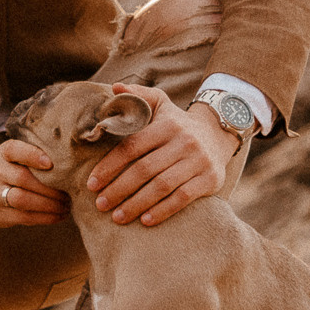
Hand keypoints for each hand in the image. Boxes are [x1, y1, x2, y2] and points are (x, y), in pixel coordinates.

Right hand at [0, 138, 70, 227]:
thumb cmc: (6, 166)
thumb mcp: (13, 153)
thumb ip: (33, 153)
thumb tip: (68, 161)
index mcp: (2, 154)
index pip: (15, 150)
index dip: (33, 155)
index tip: (51, 163)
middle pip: (23, 179)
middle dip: (50, 188)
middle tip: (69, 192)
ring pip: (23, 201)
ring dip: (49, 206)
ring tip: (66, 206)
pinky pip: (23, 219)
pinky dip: (45, 218)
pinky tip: (58, 215)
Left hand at [85, 83, 237, 227]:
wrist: (218, 134)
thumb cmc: (177, 123)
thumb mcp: (160, 104)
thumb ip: (138, 96)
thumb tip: (114, 89)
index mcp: (166, 125)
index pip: (132, 147)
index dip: (109, 166)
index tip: (92, 183)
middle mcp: (183, 142)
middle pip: (144, 169)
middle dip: (118, 189)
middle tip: (100, 204)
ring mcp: (198, 162)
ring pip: (162, 186)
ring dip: (136, 204)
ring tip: (117, 217)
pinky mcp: (210, 179)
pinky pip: (183, 198)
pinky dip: (163, 211)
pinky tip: (145, 220)